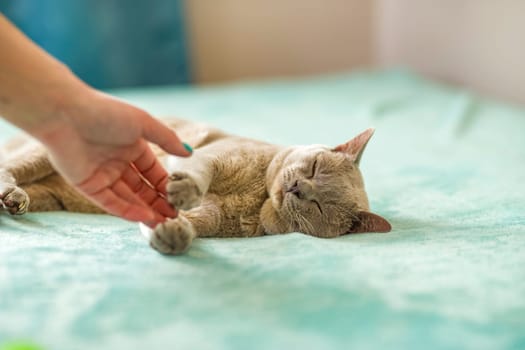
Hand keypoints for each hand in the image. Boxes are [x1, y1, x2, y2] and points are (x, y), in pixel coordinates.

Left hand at [37, 88, 190, 226]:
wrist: (66, 115)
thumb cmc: (106, 113)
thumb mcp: (144, 123)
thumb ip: (167, 140)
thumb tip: (189, 153)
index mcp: (132, 147)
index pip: (153, 172)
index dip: (166, 186)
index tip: (180, 199)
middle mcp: (118, 163)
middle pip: (142, 189)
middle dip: (158, 203)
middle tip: (174, 217)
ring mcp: (102, 175)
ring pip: (128, 198)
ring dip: (145, 211)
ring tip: (162, 223)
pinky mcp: (87, 186)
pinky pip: (110, 202)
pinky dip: (127, 210)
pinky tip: (144, 217)